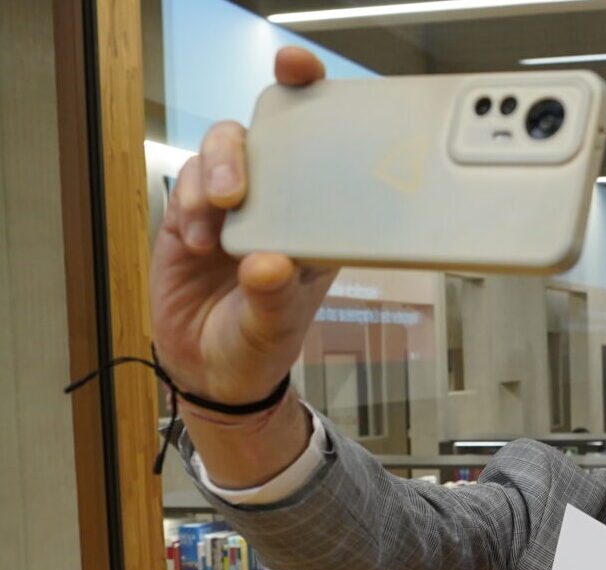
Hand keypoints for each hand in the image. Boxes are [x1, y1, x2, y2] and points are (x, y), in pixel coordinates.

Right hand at [151, 46, 336, 404]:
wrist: (212, 371)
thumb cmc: (261, 346)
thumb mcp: (275, 329)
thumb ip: (274, 298)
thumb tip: (267, 264)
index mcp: (321, 223)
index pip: (329, 154)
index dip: (319, 106)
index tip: (304, 75)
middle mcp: (282, 205)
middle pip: (269, 137)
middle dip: (250, 136)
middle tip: (236, 184)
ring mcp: (236, 206)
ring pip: (224, 154)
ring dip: (216, 177)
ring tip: (214, 222)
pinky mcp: (192, 214)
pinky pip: (189, 184)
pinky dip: (189, 204)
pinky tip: (195, 243)